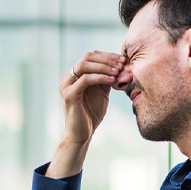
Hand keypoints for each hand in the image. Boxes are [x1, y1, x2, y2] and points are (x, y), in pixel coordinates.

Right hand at [50, 51, 123, 177]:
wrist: (82, 133)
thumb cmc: (92, 113)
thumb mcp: (102, 91)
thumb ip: (108, 78)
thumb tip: (124, 66)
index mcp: (74, 74)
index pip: (91, 56)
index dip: (107, 56)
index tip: (123, 60)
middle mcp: (67, 77)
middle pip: (87, 57)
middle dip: (107, 59)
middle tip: (122, 64)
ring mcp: (66, 85)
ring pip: (84, 65)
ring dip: (104, 66)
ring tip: (118, 71)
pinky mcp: (69, 94)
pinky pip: (85, 79)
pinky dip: (100, 77)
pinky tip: (112, 80)